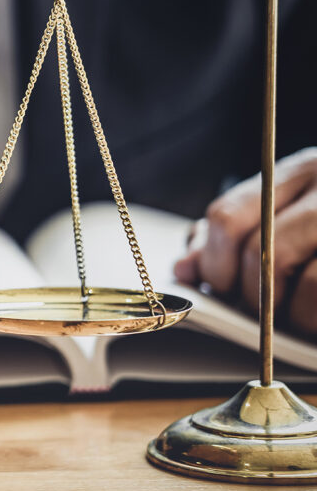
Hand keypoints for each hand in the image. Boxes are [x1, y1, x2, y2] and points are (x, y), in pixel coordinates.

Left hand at [175, 147, 316, 332]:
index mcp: (304, 170)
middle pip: (262, 253)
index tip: (219, 288)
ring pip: (309, 284)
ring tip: (299, 321)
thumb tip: (185, 266)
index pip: (229, 216)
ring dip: (295, 316)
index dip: (215, 263)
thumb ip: (240, 233)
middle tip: (262, 316)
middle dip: (254, 298)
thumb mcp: (292, 214)